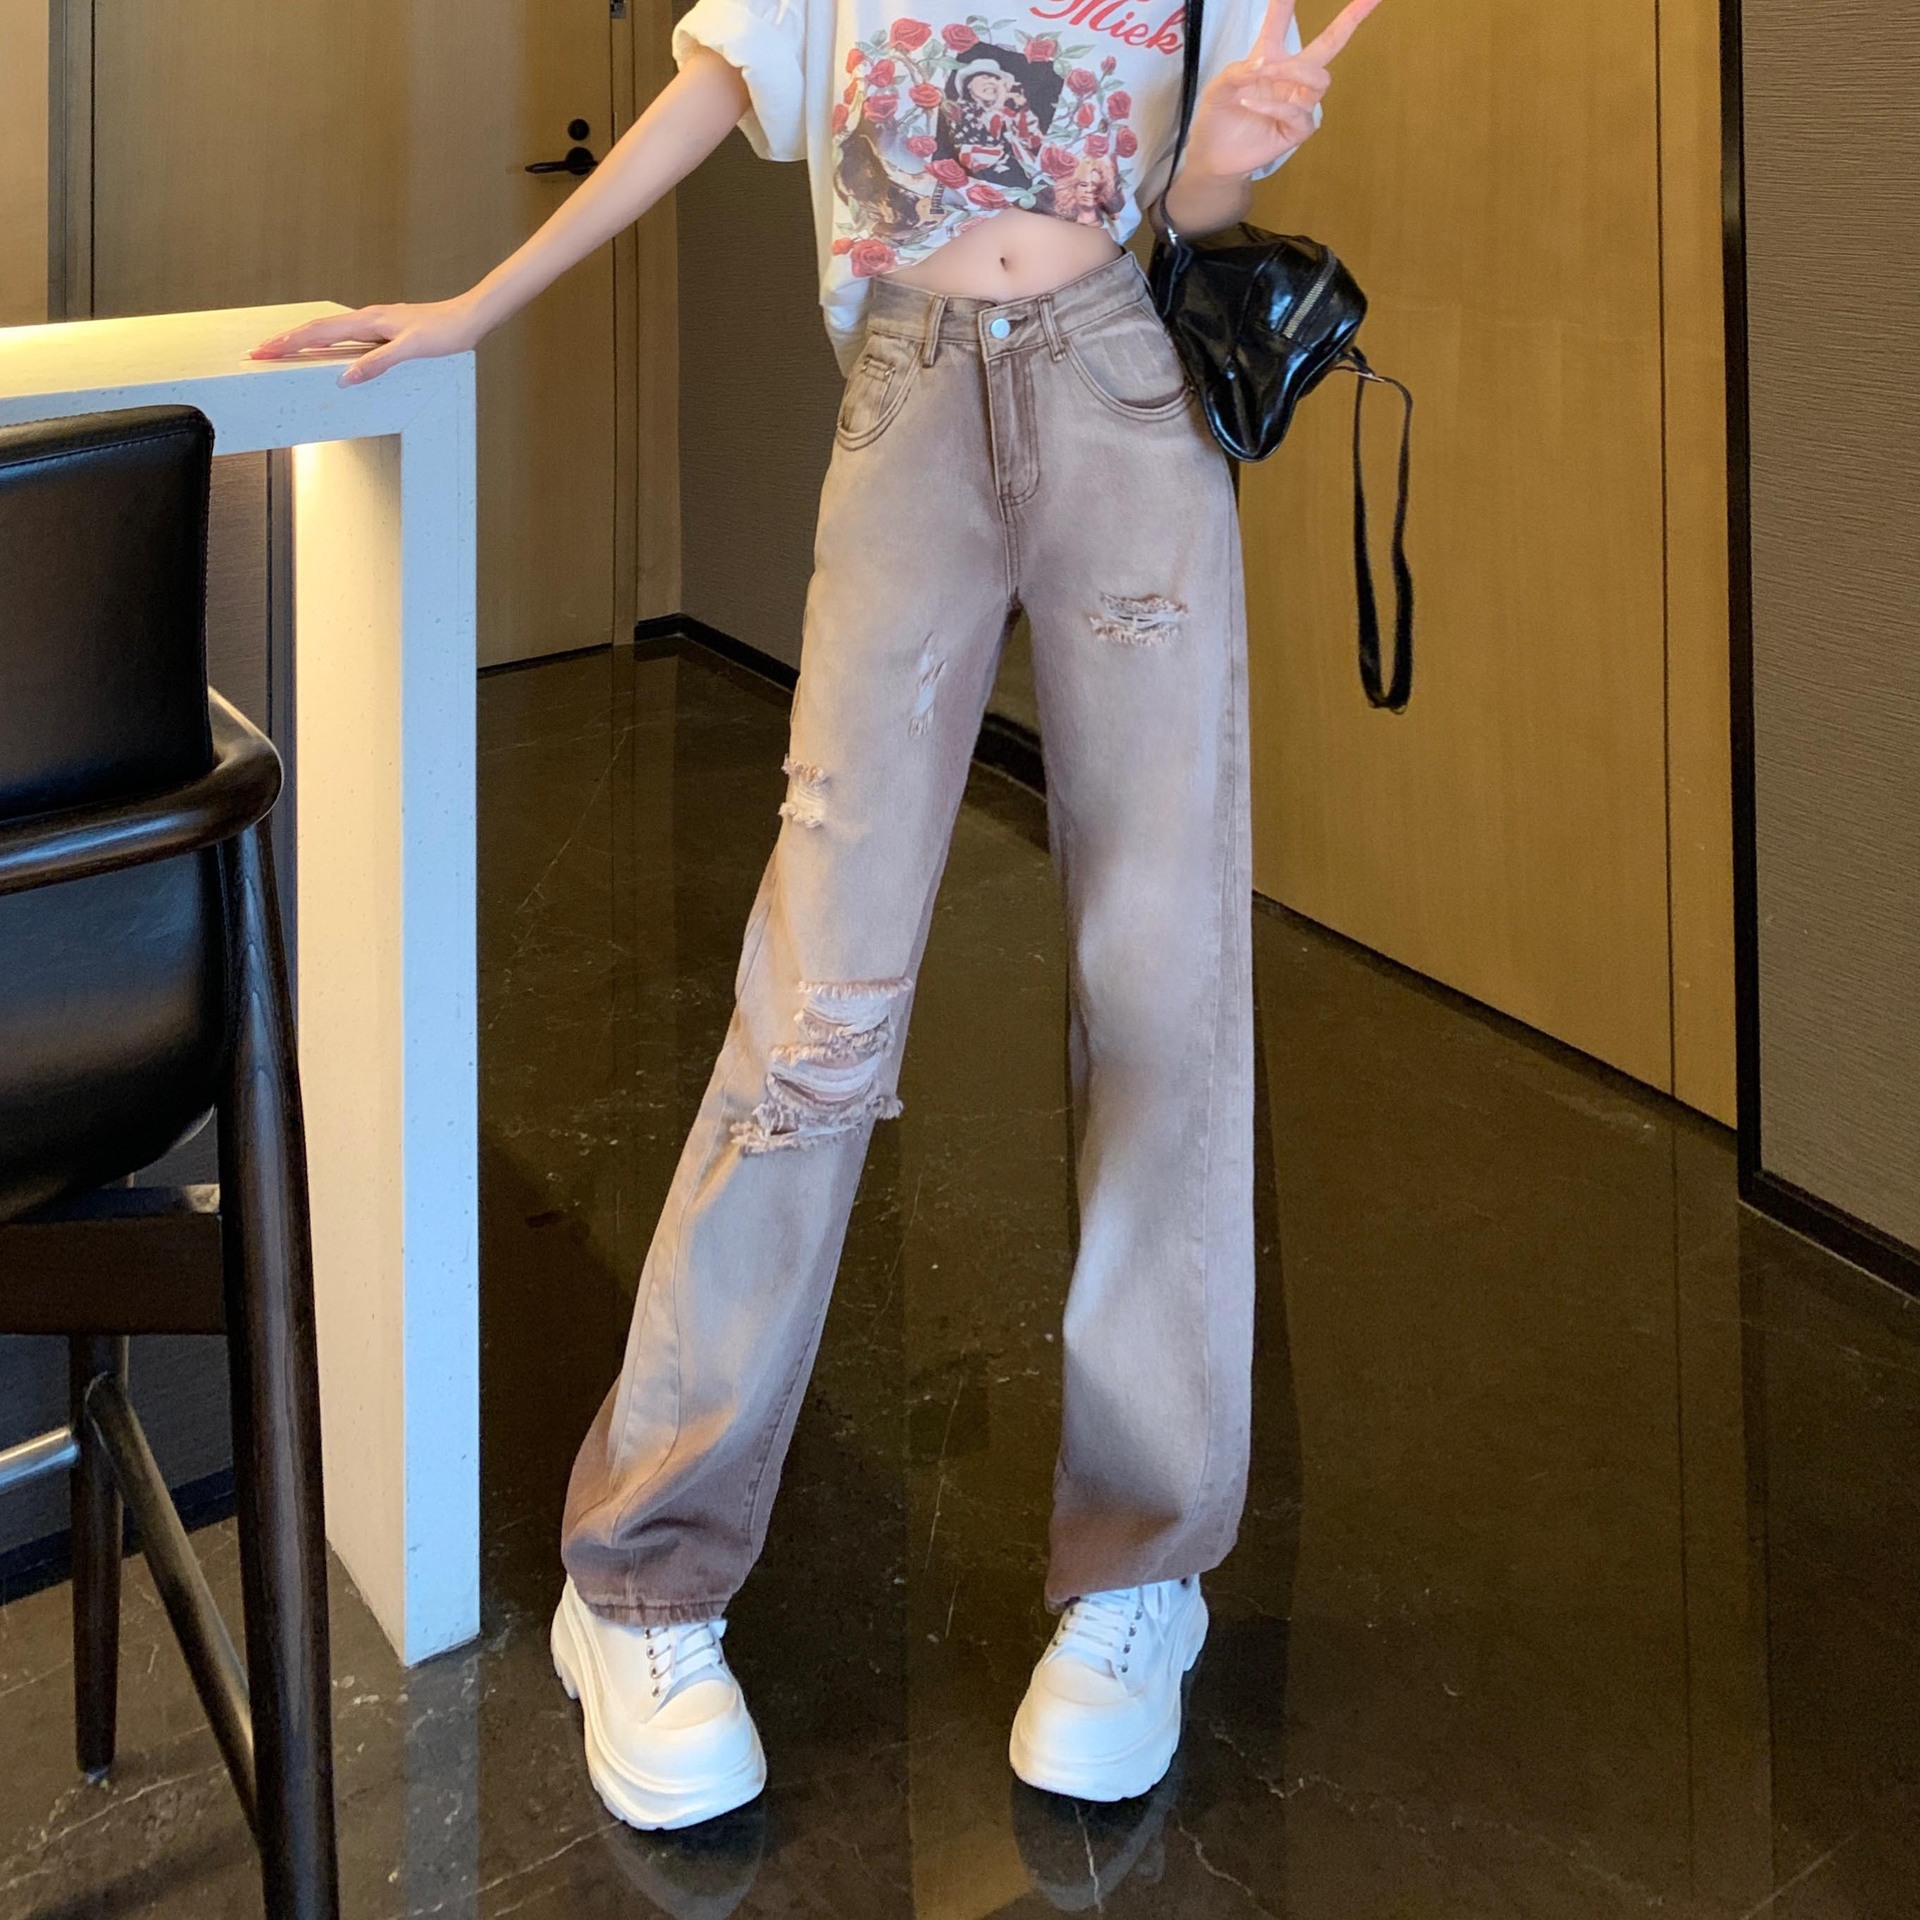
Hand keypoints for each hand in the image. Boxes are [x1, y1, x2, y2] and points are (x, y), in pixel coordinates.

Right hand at [249, 296, 484, 386]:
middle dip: (285, 341)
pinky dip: (325, 341)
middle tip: (258, 352)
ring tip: (280, 350)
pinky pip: (345, 335)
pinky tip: (324, 349)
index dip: (289, 343)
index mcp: (368, 322)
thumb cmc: (445, 332)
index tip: (264, 351)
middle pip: (316, 329)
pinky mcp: (384, 329)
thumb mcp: (412, 350)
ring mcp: (374, 323)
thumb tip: (346, 377)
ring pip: (329, 330)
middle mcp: (367, 319)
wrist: (468, 317)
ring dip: (302, 339)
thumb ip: (379, 362)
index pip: (318, 334)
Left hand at [1181, 0, 1384, 184]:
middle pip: (1330, 44)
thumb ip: (1238, 71)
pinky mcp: (1297, 130)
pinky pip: (1299, 112)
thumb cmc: (1218, 117)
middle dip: (1352, 19)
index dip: (1287, 1)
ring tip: (1264, 74)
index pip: (1282, 21)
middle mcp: (1291, 77)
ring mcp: (1298, 103)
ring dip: (1293, 71)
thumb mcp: (1218, 87)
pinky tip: (1252, 104)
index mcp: (1271, 57)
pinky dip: (1275, 105)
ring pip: (1318, 78)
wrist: (1214, 156)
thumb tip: (1265, 64)